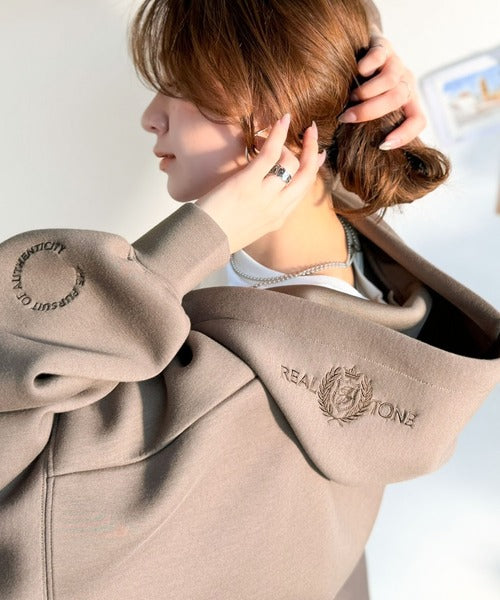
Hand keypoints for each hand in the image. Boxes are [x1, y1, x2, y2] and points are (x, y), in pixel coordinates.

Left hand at [195, 115, 325, 253]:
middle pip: (306, 174)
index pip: (304, 189)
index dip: (313, 167)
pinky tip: (282, 120)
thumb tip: (262, 189)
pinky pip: (270, 154)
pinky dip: (278, 135)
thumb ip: (261, 209)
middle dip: (312, 149)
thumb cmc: (219, 233)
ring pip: (290, 163)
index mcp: (279, 218)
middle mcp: (278, 208)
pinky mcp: (248, 183)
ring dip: (285, 143)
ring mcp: (265, 196)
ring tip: (270, 135)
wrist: (204, 241)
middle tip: (311, 131)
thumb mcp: (249, 226)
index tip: (318, 153)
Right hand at [338, 27, 425, 150]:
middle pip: (397, 99)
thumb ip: (367, 128)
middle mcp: (406, 82)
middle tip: (346, 118)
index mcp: (408, 102)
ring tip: (350, 97)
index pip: (418, 120)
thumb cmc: (360, 92)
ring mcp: (396, 63)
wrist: (357, 54)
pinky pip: (379, 57)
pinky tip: (356, 72)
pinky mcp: (384, 46)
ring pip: (388, 81)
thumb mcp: (369, 111)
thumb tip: (350, 158)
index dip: (405, 135)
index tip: (382, 146)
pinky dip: (366, 67)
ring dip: (365, 93)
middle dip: (369, 112)